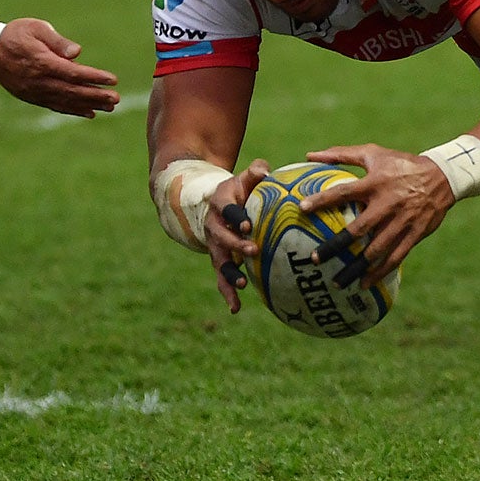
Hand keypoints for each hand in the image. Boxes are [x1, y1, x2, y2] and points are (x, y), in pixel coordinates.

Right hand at [0, 18, 118, 114]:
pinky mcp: (32, 97)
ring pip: (65, 101)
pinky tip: (89, 113)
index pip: (73, 73)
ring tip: (109, 108)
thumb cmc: (15, 34)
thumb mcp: (36, 28)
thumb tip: (78, 53)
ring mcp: (34, 91)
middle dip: (96, 96)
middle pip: (72, 91)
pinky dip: (73, 110)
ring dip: (89, 105)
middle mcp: (39, 81)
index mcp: (41, 62)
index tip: (113, 80)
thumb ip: (57, 41)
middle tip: (116, 99)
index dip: (94, 77)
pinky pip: (55, 105)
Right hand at [201, 160, 269, 314]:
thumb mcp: (244, 177)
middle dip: (236, 244)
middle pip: (221, 237)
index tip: (247, 223)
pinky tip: (235, 309)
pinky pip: (221, 278)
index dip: (235, 216)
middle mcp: (214, 226)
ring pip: (219, 261)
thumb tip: (265, 171)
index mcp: (220, 203)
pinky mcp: (219, 260)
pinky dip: (227, 294)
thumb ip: (256, 171)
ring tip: (242, 285)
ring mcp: (215, 245)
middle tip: (253, 249)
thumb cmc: (239, 189)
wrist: (214, 203)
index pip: (227, 209)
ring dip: (229, 274)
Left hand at [299, 144, 454, 286]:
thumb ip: (341, 155)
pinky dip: (380, 272)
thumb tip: (309, 155)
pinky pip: (395, 257)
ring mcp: (402, 221)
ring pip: (376, 250)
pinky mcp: (415, 234)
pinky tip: (364, 283)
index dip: (323, 200)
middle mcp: (387, 203)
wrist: (442, 176)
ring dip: (356, 267)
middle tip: (316, 259)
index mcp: (375, 183)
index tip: (302, 209)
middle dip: (336, 245)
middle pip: (358, 229)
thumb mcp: (374, 154)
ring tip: (337, 282)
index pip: (344, 192)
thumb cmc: (401, 164)